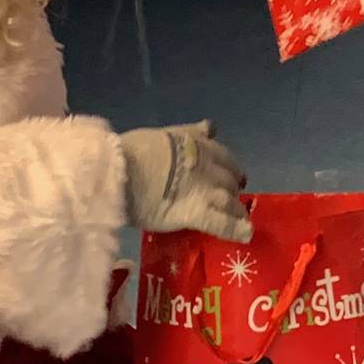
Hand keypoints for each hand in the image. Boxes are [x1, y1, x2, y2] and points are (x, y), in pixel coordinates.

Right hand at [118, 121, 251, 241]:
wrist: (119, 171)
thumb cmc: (131, 152)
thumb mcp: (164, 134)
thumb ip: (189, 134)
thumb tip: (209, 128)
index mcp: (198, 144)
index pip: (224, 157)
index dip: (227, 168)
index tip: (225, 176)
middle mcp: (208, 165)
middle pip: (231, 179)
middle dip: (230, 189)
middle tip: (225, 199)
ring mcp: (206, 190)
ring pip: (232, 202)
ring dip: (236, 210)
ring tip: (237, 219)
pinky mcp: (198, 213)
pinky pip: (223, 224)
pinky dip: (236, 230)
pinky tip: (245, 235)